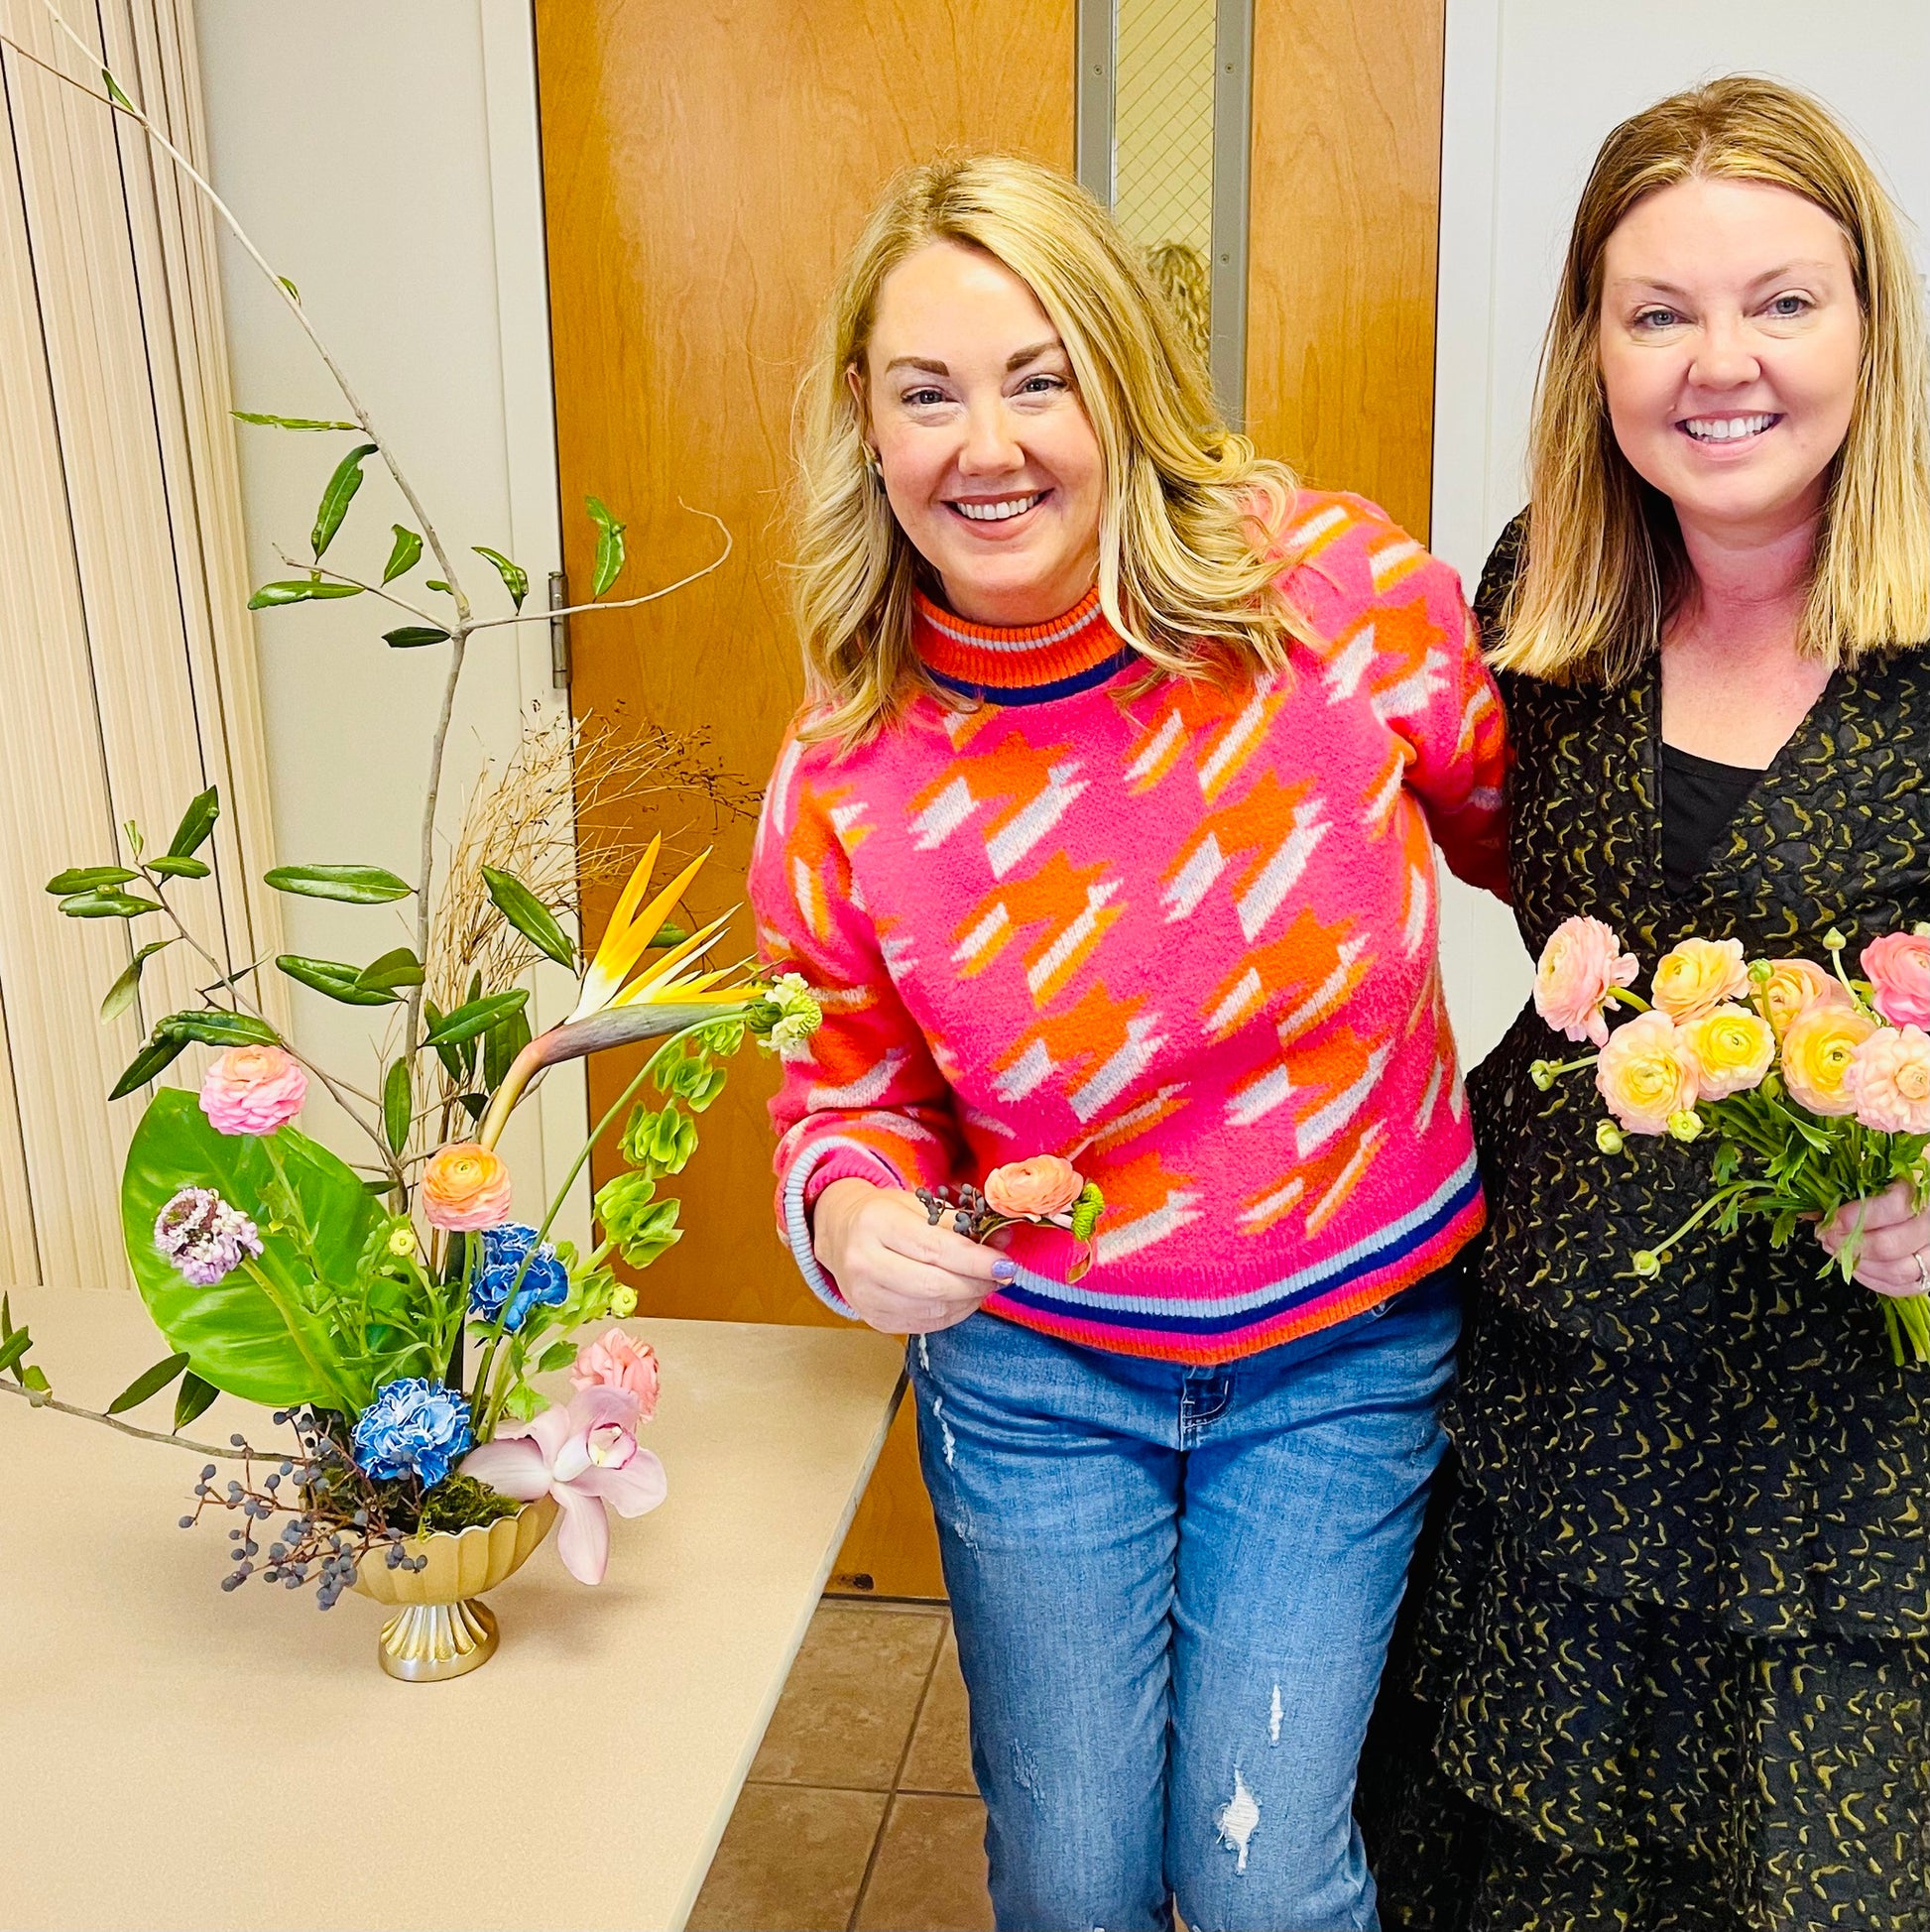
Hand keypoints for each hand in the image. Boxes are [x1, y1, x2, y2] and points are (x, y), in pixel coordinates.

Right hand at [812, 1179, 1012, 1334]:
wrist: (839, 1233)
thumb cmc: (883, 1215)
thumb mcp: (917, 1205)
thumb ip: (960, 1223)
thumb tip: (1002, 1238)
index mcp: (875, 1224)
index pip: (935, 1249)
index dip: (976, 1260)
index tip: (1005, 1263)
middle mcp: (863, 1262)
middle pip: (934, 1286)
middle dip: (976, 1283)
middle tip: (1001, 1274)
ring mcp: (864, 1296)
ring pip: (932, 1309)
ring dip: (968, 1300)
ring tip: (983, 1284)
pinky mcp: (873, 1319)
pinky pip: (924, 1324)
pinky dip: (952, 1313)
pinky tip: (962, 1298)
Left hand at [1818, 1179, 1929, 1297]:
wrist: (1918, 1200)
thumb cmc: (1891, 1183)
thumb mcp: (1872, 1173)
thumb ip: (1847, 1188)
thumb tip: (1813, 1212)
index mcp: (1921, 1191)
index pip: (1894, 1207)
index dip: (1856, 1217)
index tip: (1830, 1221)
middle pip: (1891, 1246)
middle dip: (1849, 1245)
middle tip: (1827, 1237)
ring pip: (1898, 1271)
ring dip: (1859, 1264)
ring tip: (1836, 1249)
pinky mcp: (1929, 1273)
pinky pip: (1902, 1287)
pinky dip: (1873, 1279)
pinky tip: (1854, 1265)